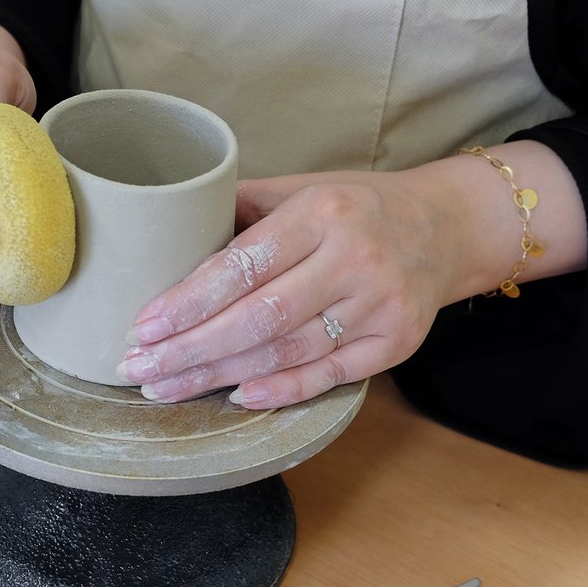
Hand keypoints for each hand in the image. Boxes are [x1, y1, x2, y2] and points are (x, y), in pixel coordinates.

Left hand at [116, 171, 461, 407]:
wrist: (448, 226)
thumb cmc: (356, 207)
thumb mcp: (302, 189)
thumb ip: (239, 210)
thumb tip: (165, 234)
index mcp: (322, 213)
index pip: (242, 265)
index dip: (188, 302)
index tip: (143, 327)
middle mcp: (354, 259)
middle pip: (258, 318)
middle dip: (190, 350)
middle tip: (139, 371)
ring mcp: (379, 305)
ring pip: (286, 352)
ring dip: (219, 376)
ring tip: (168, 389)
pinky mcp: (396, 342)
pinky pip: (328, 375)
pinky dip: (280, 391)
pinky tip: (235, 397)